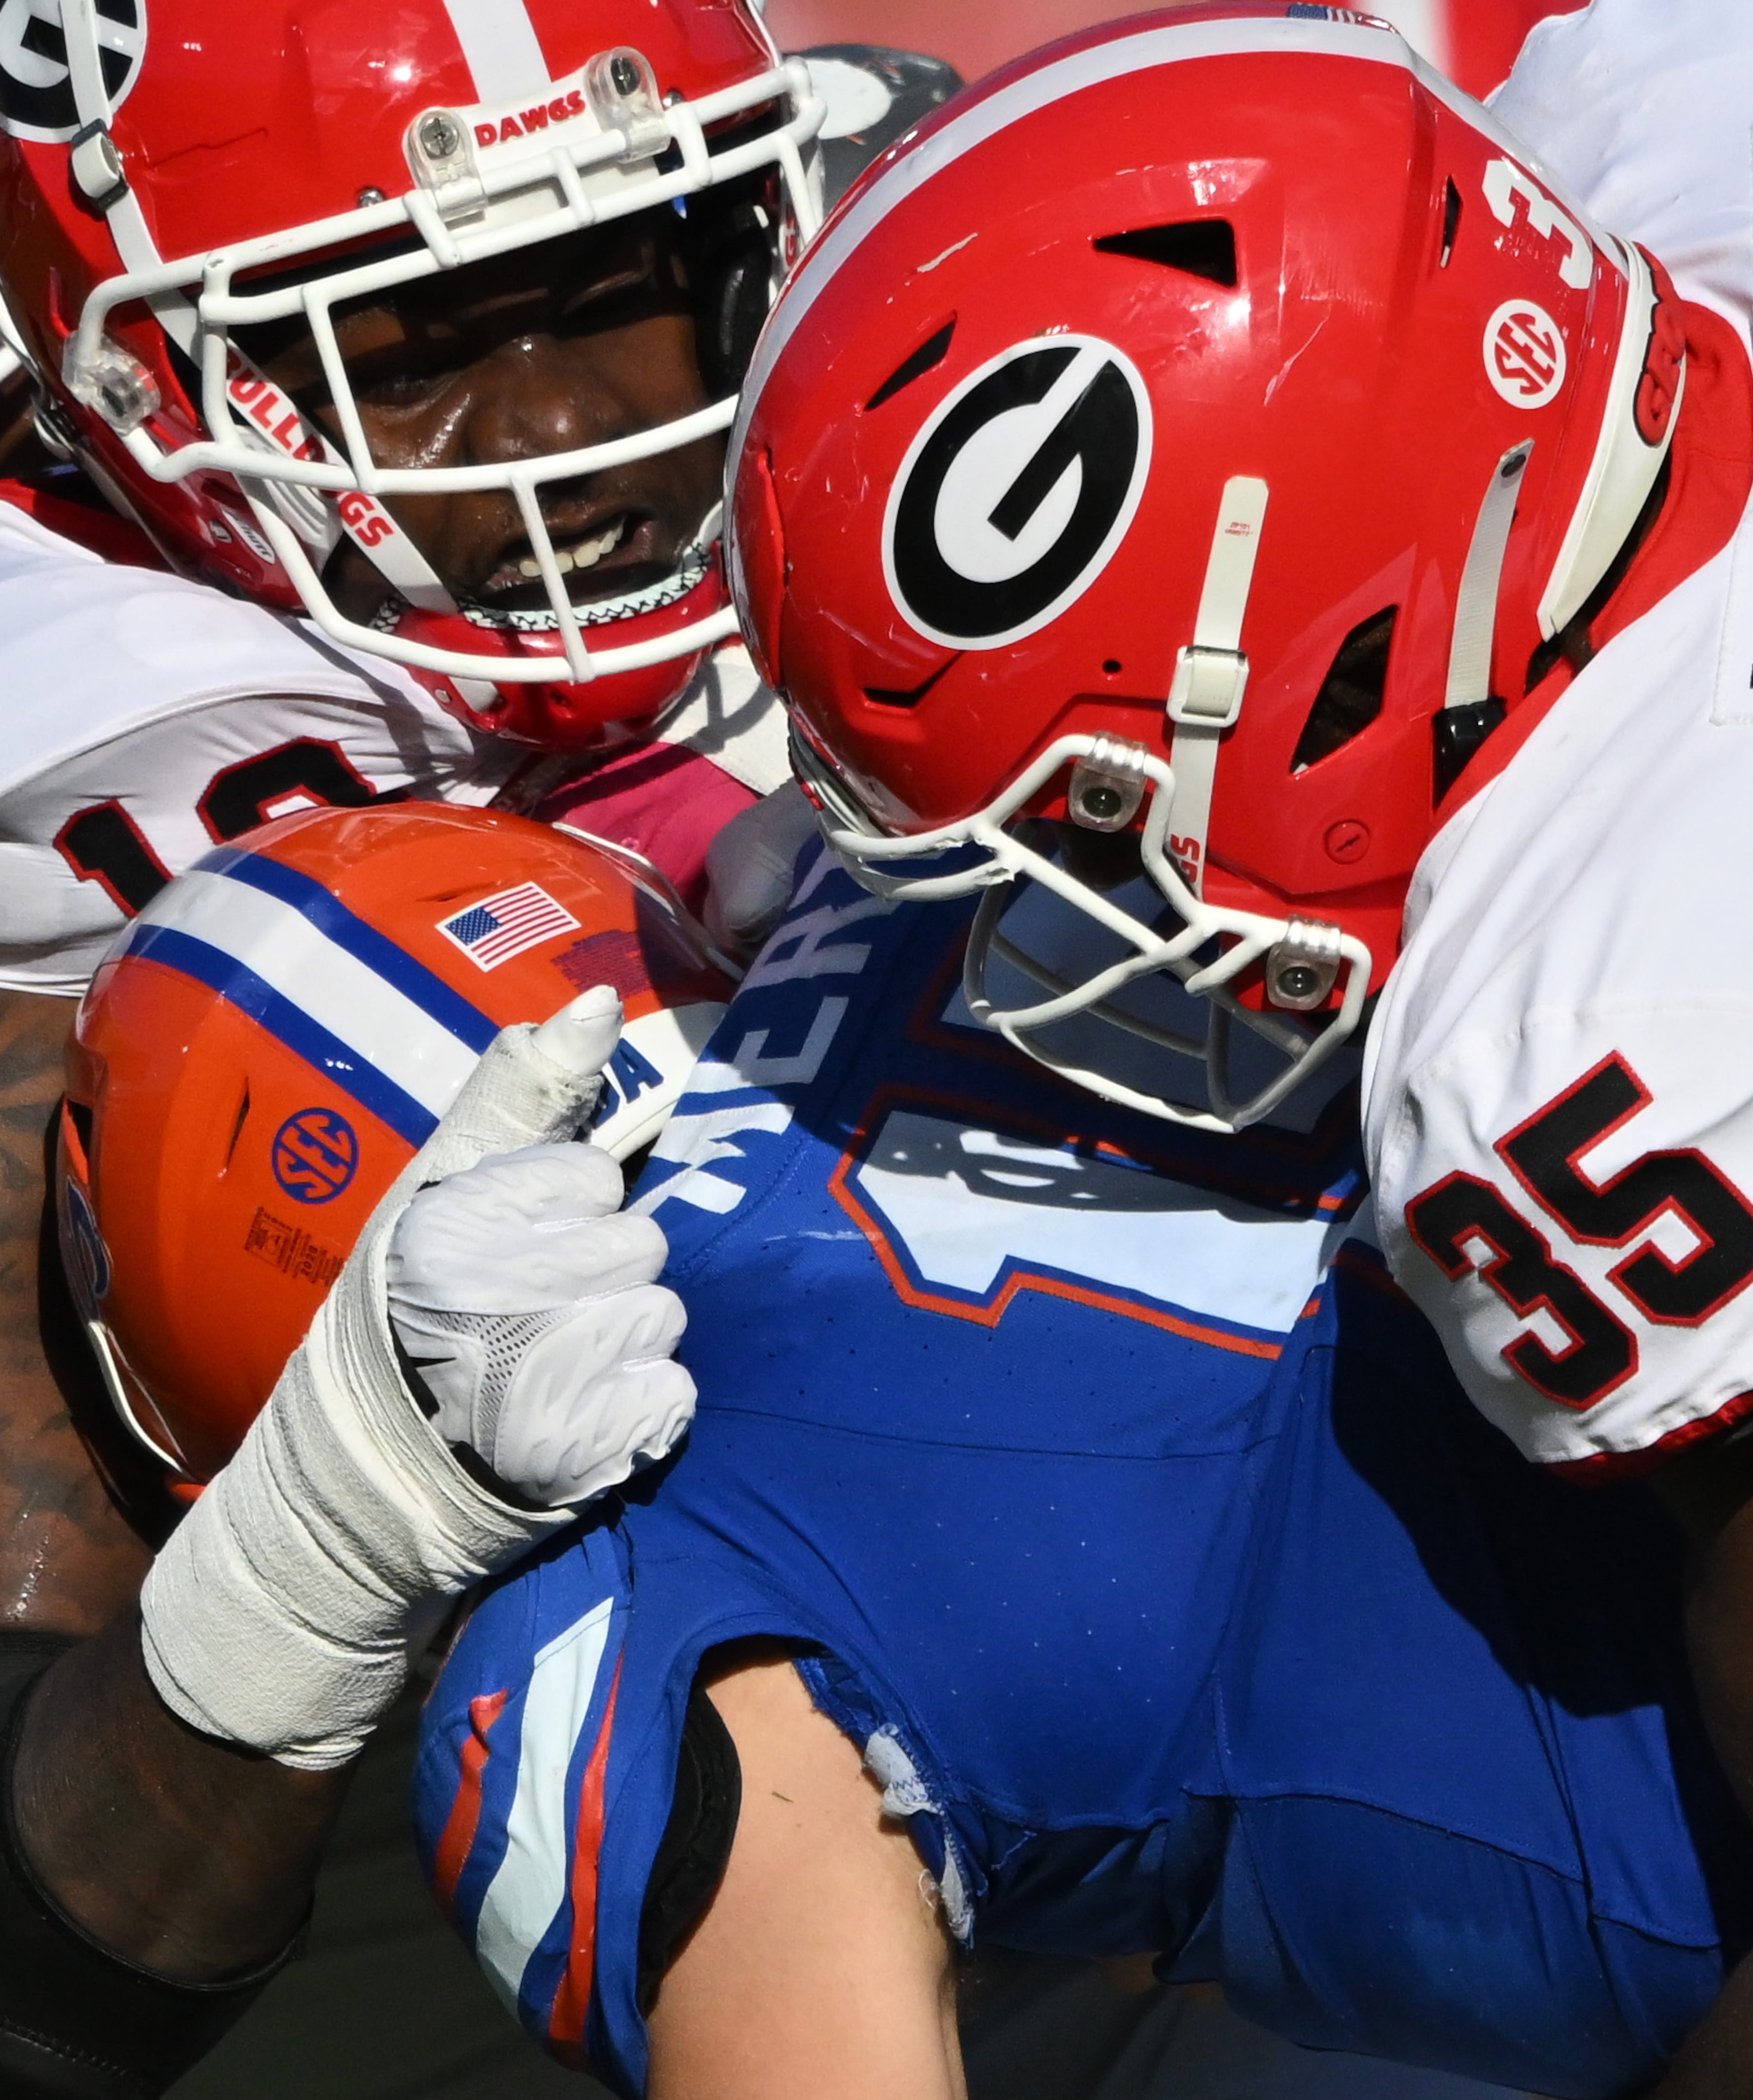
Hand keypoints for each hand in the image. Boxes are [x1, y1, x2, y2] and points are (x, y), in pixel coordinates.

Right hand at [140, 984, 683, 1767]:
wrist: (365, 1489)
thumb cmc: (409, 1322)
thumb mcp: (439, 1193)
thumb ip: (520, 1091)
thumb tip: (598, 1000)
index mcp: (452, 1224)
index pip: (595, 1176)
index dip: (567, 1213)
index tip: (515, 1254)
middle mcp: (495, 1296)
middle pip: (642, 1243)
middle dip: (603, 1277)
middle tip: (536, 1322)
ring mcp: (542, 1381)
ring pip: (665, 1316)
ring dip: (625, 1345)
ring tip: (555, 1372)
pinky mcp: (586, 1454)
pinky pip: (674, 1396)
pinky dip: (640, 1413)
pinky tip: (580, 1423)